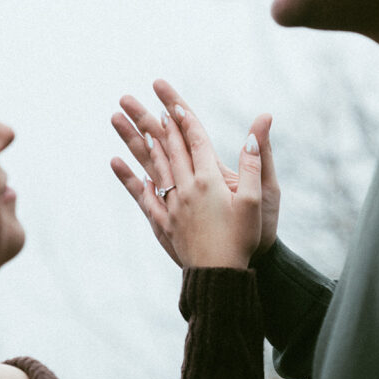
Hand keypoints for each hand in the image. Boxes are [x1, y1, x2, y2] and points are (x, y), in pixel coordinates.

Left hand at [111, 80, 280, 266]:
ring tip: (127, 124)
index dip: (185, 121)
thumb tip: (256, 132)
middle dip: (154, 122)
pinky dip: (132, 180)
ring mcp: (172, 205)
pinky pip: (143, 197)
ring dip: (138, 142)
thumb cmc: (244, 239)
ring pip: (153, 166)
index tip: (173, 104)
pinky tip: (122, 166)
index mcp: (209, 181)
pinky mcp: (164, 223)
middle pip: (169, 148)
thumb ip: (254, 163)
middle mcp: (186, 189)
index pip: (195, 142)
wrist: (220, 276)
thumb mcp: (256, 199)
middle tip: (138, 101)